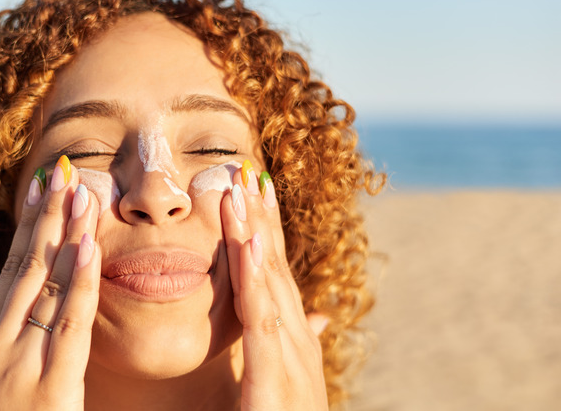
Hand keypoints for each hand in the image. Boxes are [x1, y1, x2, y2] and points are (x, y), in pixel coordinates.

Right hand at [0, 156, 100, 409]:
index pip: (10, 271)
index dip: (28, 228)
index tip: (41, 188)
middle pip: (25, 268)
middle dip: (46, 218)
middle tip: (63, 172)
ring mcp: (16, 364)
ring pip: (44, 286)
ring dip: (63, 235)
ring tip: (79, 192)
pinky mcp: (48, 385)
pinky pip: (67, 325)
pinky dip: (76, 282)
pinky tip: (87, 247)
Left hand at [221, 161, 328, 409]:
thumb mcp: (284, 388)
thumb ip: (291, 349)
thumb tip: (315, 318)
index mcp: (294, 349)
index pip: (279, 282)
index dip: (269, 237)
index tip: (257, 196)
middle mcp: (298, 349)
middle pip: (277, 273)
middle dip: (265, 221)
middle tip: (253, 172)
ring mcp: (293, 365)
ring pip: (271, 286)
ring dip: (258, 233)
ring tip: (244, 188)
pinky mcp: (275, 385)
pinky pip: (263, 322)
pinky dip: (256, 279)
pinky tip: (249, 242)